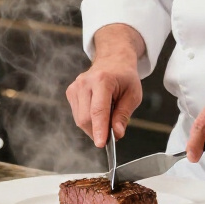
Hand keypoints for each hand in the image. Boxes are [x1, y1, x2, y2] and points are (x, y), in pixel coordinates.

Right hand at [66, 24, 144, 146]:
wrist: (113, 59)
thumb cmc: (125, 76)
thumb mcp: (133, 94)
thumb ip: (124, 114)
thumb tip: (117, 133)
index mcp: (102, 80)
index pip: (98, 110)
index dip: (99, 129)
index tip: (101, 144)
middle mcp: (85, 83)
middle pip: (86, 118)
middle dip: (98, 131)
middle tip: (113, 133)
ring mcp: (75, 87)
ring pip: (80, 119)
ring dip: (94, 126)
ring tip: (107, 116)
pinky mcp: (70, 92)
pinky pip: (77, 115)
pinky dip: (88, 120)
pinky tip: (98, 112)